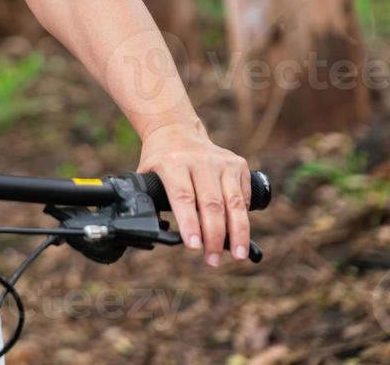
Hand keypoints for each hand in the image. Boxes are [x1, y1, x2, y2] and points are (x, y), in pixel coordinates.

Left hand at [137, 119, 251, 267]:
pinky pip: (243, 197)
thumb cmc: (160, 159)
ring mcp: (222, 162)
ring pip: (234, 203)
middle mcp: (200, 160)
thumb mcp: (146, 173)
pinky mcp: (238, 164)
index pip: (183, 197)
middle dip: (214, 237)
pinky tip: (238, 232)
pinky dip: (242, 217)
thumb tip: (151, 232)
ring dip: (238, 233)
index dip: (190, 224)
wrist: (176, 129)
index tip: (194, 247)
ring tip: (237, 255)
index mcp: (172, 163)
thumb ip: (149, 199)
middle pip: (212, 204)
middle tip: (213, 261)